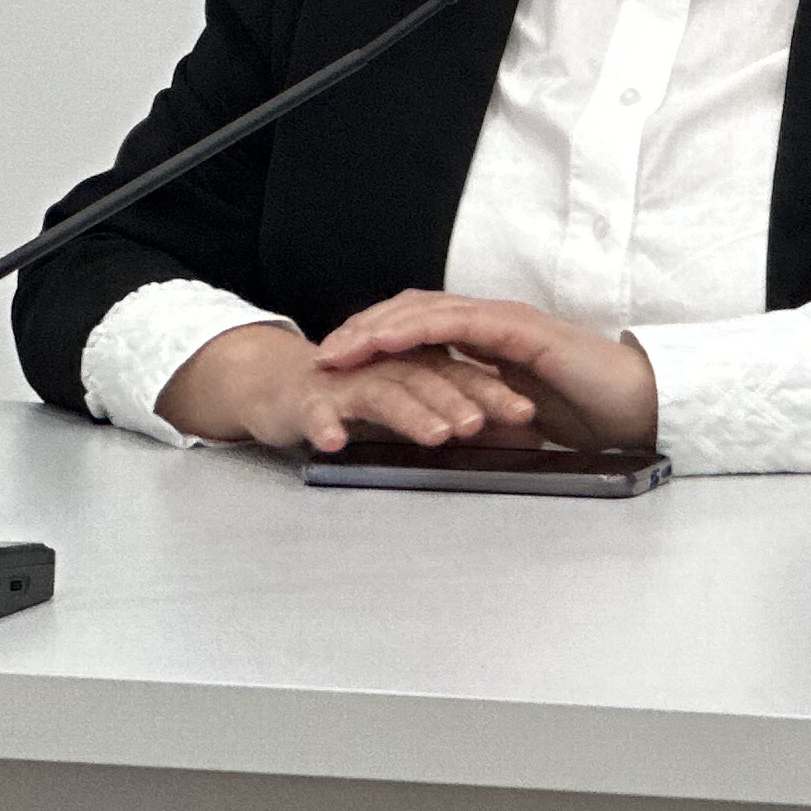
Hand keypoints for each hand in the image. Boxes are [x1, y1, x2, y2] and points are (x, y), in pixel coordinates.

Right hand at [155, 321, 538, 454]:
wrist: (281, 387)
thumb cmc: (357, 398)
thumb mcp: (415, 409)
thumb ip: (463, 420)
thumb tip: (523, 440)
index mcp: (419, 368)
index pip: (466, 376)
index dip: (497, 393)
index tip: (530, 416)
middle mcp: (388, 369)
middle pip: (431, 378)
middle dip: (461, 399)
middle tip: (486, 423)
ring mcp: (348, 382)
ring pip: (384, 391)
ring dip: (412, 412)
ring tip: (437, 434)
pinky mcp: (308, 399)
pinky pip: (317, 410)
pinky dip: (325, 424)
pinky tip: (335, 442)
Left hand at [308, 292, 659, 451]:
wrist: (642, 406)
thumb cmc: (594, 415)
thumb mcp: (518, 419)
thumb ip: (482, 414)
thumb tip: (446, 432)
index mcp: (493, 341)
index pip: (423, 327)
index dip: (379, 340)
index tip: (341, 365)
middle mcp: (494, 322)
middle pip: (412, 310)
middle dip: (363, 328)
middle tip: (323, 354)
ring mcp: (506, 321)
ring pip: (425, 309)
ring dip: (376, 327)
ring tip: (338, 349)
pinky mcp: (518, 330)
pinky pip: (454, 322)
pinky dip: (412, 328)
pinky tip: (381, 342)